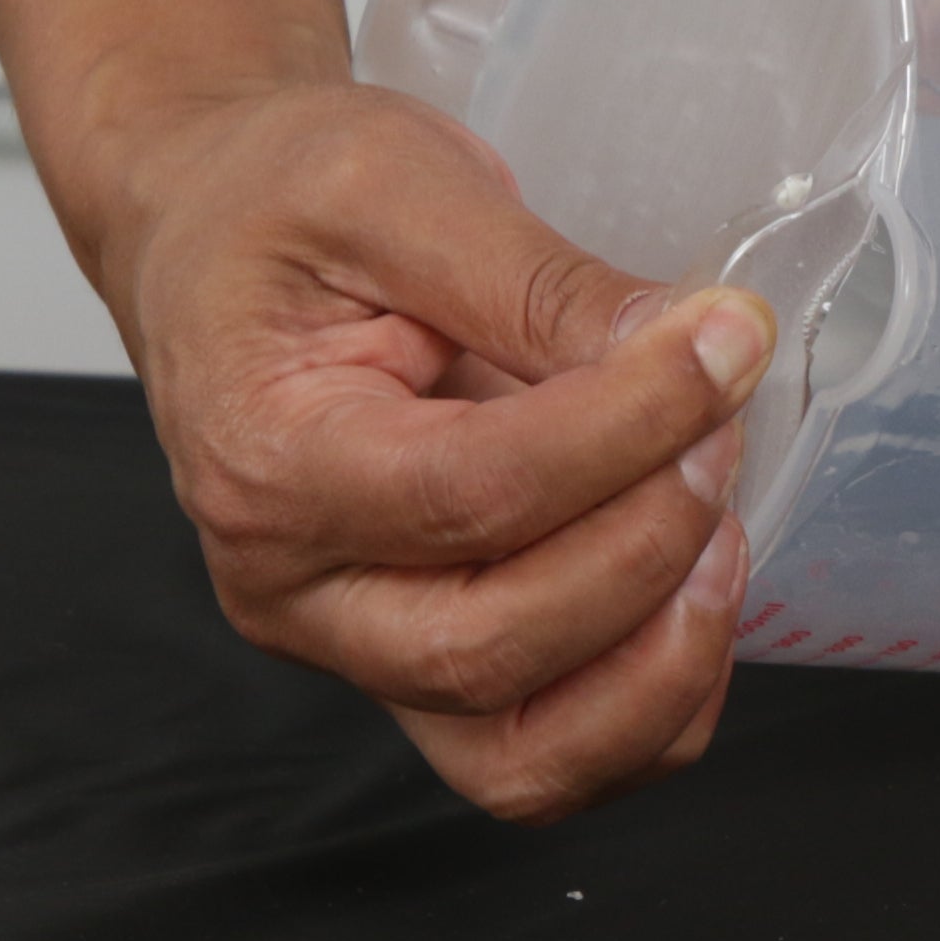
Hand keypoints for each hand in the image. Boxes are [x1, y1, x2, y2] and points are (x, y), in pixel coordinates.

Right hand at [77, 81, 774, 819]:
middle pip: (494, 647)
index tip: (726, 341)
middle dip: (648, 544)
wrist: (214, 234)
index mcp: (267, 465)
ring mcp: (357, 649)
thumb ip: (544, 279)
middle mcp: (294, 591)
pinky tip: (696, 586)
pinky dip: (655, 704)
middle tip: (720, 424)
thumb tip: (697, 345)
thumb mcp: (402, 183)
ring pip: (529, 755)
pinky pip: (553, 757)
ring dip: (663, 660)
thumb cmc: (283, 206)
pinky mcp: (423, 669)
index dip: (630, 426)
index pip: (473, 493)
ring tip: (720, 524)